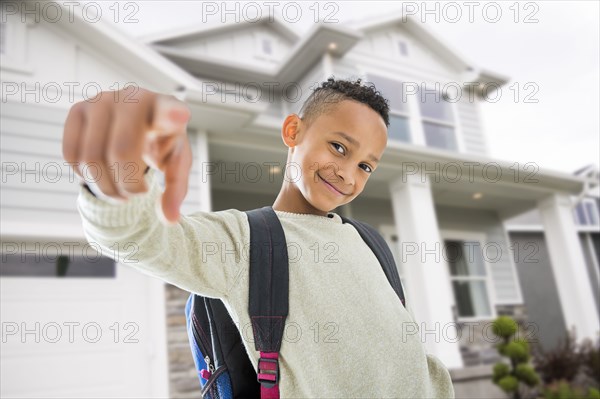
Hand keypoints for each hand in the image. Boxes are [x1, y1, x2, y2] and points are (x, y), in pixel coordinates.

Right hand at [62, 86, 191, 222]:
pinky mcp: (77, 109)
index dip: (172, 115)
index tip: (179, 116)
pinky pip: (71, 154)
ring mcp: (101, 100)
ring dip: (106, 187)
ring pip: (92, 158)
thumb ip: (176, 190)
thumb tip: (170, 219)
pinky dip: (84, 175)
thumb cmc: (161, 143)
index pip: (169, 111)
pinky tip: (100, 174)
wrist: (137, 121)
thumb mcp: (175, 164)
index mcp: (166, 109)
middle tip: (137, 195)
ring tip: (120, 192)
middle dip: (127, 185)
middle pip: (120, 153)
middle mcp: (132, 98)